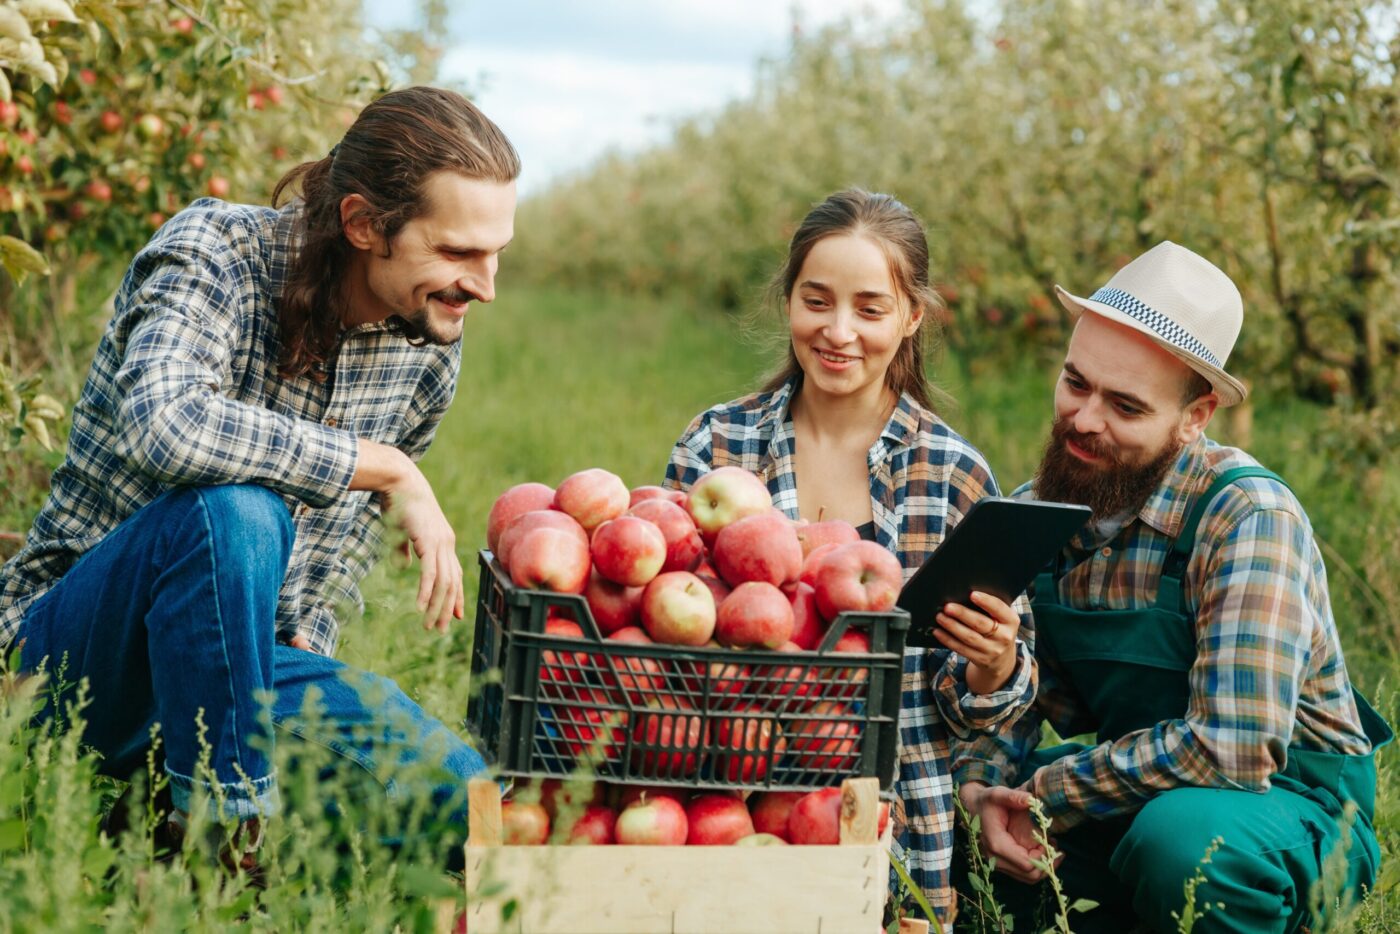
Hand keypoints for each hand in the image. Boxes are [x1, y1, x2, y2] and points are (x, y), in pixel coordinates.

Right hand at [382, 460, 462, 632]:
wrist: (399, 480)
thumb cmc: (398, 502)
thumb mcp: (402, 532)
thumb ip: (405, 550)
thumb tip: (404, 566)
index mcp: (444, 541)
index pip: (455, 574)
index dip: (457, 596)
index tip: (457, 616)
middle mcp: (447, 543)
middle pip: (452, 583)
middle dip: (448, 608)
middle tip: (442, 628)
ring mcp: (439, 542)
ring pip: (443, 583)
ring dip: (437, 606)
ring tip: (430, 625)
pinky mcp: (428, 541)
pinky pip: (430, 573)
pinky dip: (426, 592)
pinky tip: (421, 608)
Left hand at [934, 591, 1019, 692]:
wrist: (1003, 659)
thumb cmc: (997, 629)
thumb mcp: (1001, 618)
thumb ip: (989, 607)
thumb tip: (963, 594)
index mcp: (1011, 621)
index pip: (999, 609)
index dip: (986, 602)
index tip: (972, 594)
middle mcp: (1004, 637)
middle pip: (981, 624)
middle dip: (962, 614)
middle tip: (947, 606)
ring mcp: (993, 650)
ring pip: (969, 637)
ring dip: (952, 626)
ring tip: (939, 617)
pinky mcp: (981, 660)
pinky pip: (962, 649)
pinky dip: (948, 640)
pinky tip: (938, 632)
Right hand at [959, 782, 1053, 883]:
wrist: (972, 809)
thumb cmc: (987, 801)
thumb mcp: (998, 794)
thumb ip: (1014, 797)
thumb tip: (1032, 800)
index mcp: (996, 844)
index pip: (1027, 863)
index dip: (1043, 856)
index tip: (1049, 839)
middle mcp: (995, 859)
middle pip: (1030, 875)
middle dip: (1047, 863)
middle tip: (1055, 846)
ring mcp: (997, 864)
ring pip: (1028, 878)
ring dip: (1043, 867)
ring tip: (1052, 850)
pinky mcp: (1001, 865)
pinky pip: (1022, 875)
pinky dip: (1036, 868)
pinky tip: (1042, 853)